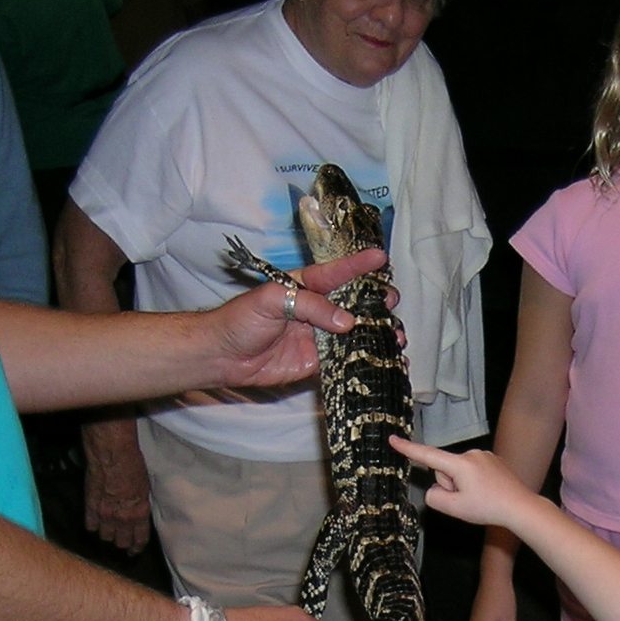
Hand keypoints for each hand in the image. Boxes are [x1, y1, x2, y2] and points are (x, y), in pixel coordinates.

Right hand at [81, 416, 150, 552]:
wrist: (112, 454)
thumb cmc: (133, 465)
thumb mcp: (145, 487)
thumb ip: (140, 505)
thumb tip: (139, 514)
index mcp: (139, 513)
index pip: (139, 539)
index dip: (136, 547)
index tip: (134, 551)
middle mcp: (122, 518)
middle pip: (120, 542)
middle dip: (122, 542)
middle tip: (121, 539)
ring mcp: (105, 514)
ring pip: (105, 536)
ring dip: (107, 533)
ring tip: (108, 528)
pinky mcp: (90, 507)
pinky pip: (90, 526)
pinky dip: (93, 525)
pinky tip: (95, 521)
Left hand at [204, 248, 387, 390]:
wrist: (222, 357)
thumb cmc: (240, 319)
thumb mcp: (271, 300)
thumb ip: (310, 306)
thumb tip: (347, 322)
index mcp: (306, 287)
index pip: (337, 273)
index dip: (358, 265)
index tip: (380, 257)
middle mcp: (318, 310)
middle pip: (355, 303)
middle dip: (377, 302)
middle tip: (390, 302)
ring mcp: (320, 337)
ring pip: (357, 333)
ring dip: (378, 334)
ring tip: (396, 336)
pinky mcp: (318, 363)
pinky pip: (347, 361)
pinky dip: (368, 362)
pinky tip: (387, 363)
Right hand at [393, 438, 534, 528]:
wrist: (520, 507)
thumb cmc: (488, 508)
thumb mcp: (454, 508)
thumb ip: (434, 497)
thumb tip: (435, 489)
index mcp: (460, 463)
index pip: (427, 455)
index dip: (407, 449)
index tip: (393, 439)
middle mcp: (472, 454)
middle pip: (445, 471)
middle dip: (451, 486)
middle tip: (469, 501)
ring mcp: (484, 456)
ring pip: (460, 472)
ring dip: (464, 485)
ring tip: (481, 497)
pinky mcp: (493, 460)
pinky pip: (474, 471)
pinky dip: (476, 482)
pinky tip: (489, 492)